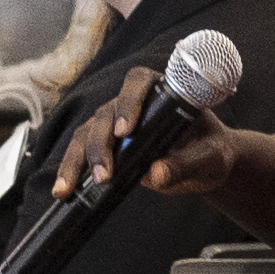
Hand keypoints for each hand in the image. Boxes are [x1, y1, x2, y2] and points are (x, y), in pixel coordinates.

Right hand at [51, 64, 238, 199]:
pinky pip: (81, 153)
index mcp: (163, 93)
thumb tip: (156, 174)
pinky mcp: (106, 145)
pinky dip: (71, 171)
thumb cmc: (212, 151)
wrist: (206, 164)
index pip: (139, 82)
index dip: (130, 101)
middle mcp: (134, 104)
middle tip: (105, 176)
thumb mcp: (210, 159)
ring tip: (69, 189)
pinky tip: (62, 190)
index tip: (126, 130)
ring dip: (77, 160)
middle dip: (99, 146)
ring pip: (86, 133)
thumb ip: (188, 164)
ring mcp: (115, 123)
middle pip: (105, 113)